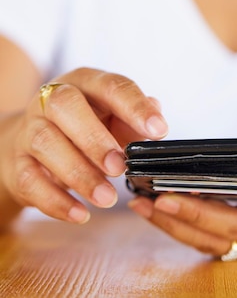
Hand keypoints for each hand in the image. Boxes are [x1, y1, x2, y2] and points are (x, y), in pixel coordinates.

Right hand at [0, 67, 167, 222]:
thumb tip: (157, 117)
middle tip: (120, 167)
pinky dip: (56, 201)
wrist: (30, 144)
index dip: (135, 106)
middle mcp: (51, 100)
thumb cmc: (83, 127)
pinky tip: (81, 214)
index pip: (110, 86)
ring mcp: (29, 130)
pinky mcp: (17, 163)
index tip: (159, 130)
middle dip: (95, 138)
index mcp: (85, 83)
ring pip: (45, 144)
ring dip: (79, 174)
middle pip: (65, 106)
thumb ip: (134, 119)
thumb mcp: (112, 118)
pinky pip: (30, 180)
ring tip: (107, 198)